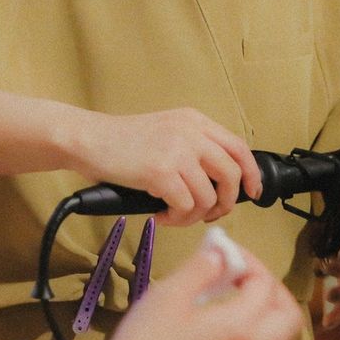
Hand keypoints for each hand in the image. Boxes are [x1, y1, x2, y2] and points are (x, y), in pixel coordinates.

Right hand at [74, 108, 262, 226]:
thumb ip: (193, 148)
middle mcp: (191, 132)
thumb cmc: (121, 142)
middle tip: (209, 214)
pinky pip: (185, 206)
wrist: (87, 138)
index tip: (251, 193)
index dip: (250, 174)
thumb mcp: (166, 131)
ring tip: (174, 214)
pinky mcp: (161, 171)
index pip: (238, 147)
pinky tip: (160, 214)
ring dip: (193, 215)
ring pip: (208, 197)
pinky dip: (175, 218)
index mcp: (195, 121)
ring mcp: (177, 151)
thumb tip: (217, 183)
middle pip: (231, 174)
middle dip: (225, 203)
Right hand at [97, 240, 302, 339]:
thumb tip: (220, 253)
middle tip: (243, 278)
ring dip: (274, 326)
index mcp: (241, 325)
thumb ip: (201, 268)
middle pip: (289, 317)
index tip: (225, 252)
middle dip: (272, 290)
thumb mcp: (170, 293)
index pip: (264, 284)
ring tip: (247, 311)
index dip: (248, 261)